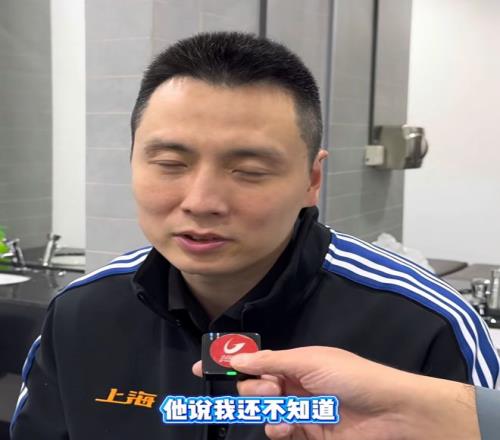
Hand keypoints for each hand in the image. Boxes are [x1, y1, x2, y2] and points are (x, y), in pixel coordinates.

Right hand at [192, 346, 478, 439]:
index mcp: (295, 361)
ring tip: (285, 408)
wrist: (389, 414)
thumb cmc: (350, 377)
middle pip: (255, 386)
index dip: (230, 362)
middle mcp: (294, 383)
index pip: (256, 360)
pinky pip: (279, 430)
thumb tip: (235, 357)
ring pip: (265, 410)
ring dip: (268, 409)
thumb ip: (270, 362)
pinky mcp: (307, 433)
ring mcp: (300, 409)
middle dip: (254, 388)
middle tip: (271, 389)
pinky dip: (278, 428)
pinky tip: (288, 426)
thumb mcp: (309, 362)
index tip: (202, 366)